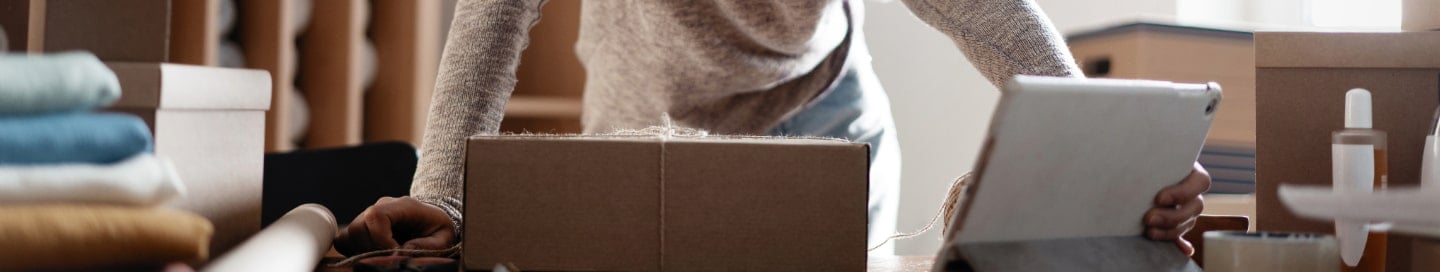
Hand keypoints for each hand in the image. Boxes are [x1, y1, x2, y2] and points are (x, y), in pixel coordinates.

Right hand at [335, 196, 455, 255]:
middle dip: (371, 249)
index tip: (394, 253)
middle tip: (390, 258)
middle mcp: (381, 207)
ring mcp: (369, 215)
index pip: (376, 216)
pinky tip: (373, 255)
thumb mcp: (442, 238)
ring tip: (383, 256)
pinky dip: (354, 251)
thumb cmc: (439, 229)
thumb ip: (424, 246)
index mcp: (403, 206)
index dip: (380, 239)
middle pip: (358, 227)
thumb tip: (400, 253)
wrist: (433, 220)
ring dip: (362, 251)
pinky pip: (346, 239)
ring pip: (349, 234)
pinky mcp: (362, 227)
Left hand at [1143, 162, 1210, 255]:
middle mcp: (1192, 191)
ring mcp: (1187, 207)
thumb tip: (1139, 160)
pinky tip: (1184, 250)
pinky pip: (1183, 236)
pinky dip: (1181, 244)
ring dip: (1170, 231)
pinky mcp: (1177, 222)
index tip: (1159, 198)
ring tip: (1149, 231)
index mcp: (1191, 170)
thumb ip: (1149, 165)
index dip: (1182, 193)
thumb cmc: (1142, 157)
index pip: (1201, 182)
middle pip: (1195, 207)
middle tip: (1148, 218)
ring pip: (1188, 223)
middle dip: (1171, 216)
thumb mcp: (1149, 158)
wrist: (1134, 164)